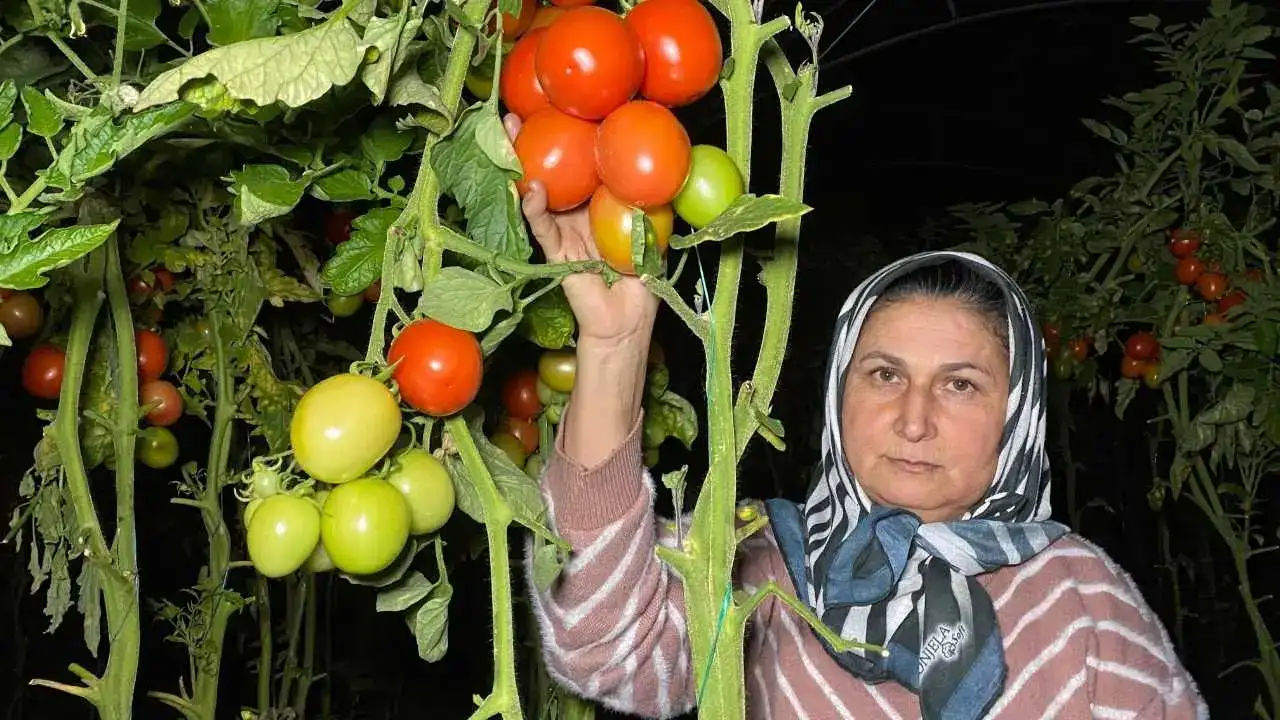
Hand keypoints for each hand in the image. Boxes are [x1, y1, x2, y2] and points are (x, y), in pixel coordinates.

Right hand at [505, 113, 658, 346]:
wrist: (628, 322)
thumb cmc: (643, 281)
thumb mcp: (654, 231)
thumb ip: (651, 202)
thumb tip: (661, 166)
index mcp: (601, 206)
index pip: (584, 166)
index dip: (571, 139)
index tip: (560, 111)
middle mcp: (578, 214)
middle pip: (554, 173)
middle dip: (534, 144)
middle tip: (519, 116)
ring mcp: (564, 231)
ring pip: (540, 193)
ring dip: (524, 165)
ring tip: (511, 137)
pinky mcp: (556, 253)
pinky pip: (542, 227)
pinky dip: (534, 208)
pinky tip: (530, 189)